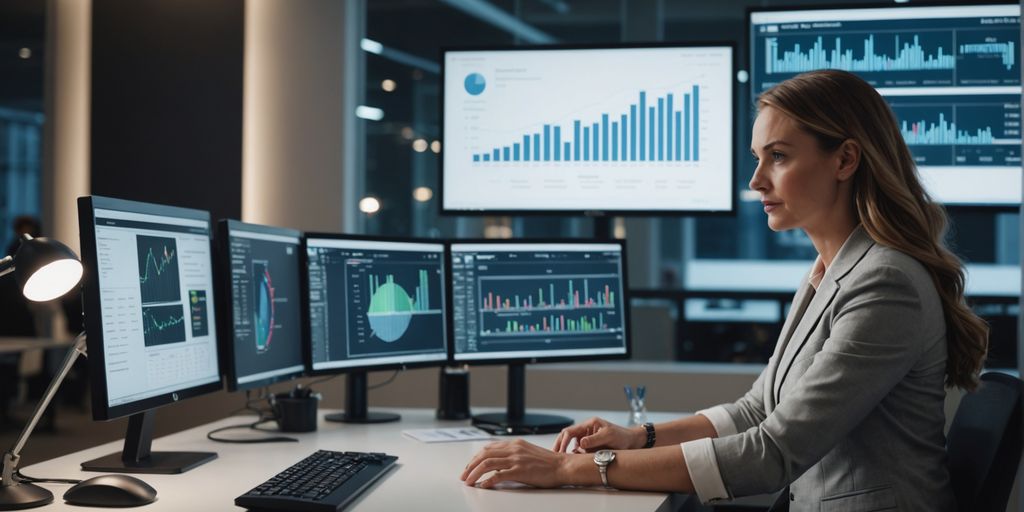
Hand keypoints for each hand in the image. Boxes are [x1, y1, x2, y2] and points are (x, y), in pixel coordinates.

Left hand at [461, 438, 576, 488]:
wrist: (562, 466)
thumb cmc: (548, 463)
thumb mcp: (527, 453)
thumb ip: (512, 455)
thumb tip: (497, 465)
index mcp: (515, 444)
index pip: (488, 448)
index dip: (475, 458)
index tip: (469, 467)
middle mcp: (514, 449)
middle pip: (484, 454)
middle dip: (470, 465)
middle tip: (464, 475)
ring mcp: (516, 459)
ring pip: (488, 463)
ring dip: (474, 473)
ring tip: (468, 481)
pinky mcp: (520, 471)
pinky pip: (499, 475)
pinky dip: (488, 480)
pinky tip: (483, 485)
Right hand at [552, 417, 642, 452]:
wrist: (632, 442)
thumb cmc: (622, 437)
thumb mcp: (609, 437)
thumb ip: (594, 439)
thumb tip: (580, 443)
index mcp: (589, 424)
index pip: (570, 431)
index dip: (563, 441)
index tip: (560, 451)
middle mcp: (586, 430)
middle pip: (567, 435)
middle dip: (559, 445)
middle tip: (554, 456)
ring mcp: (587, 437)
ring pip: (571, 443)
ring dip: (566, 450)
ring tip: (561, 460)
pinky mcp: (590, 445)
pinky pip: (578, 449)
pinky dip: (574, 454)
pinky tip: (572, 460)